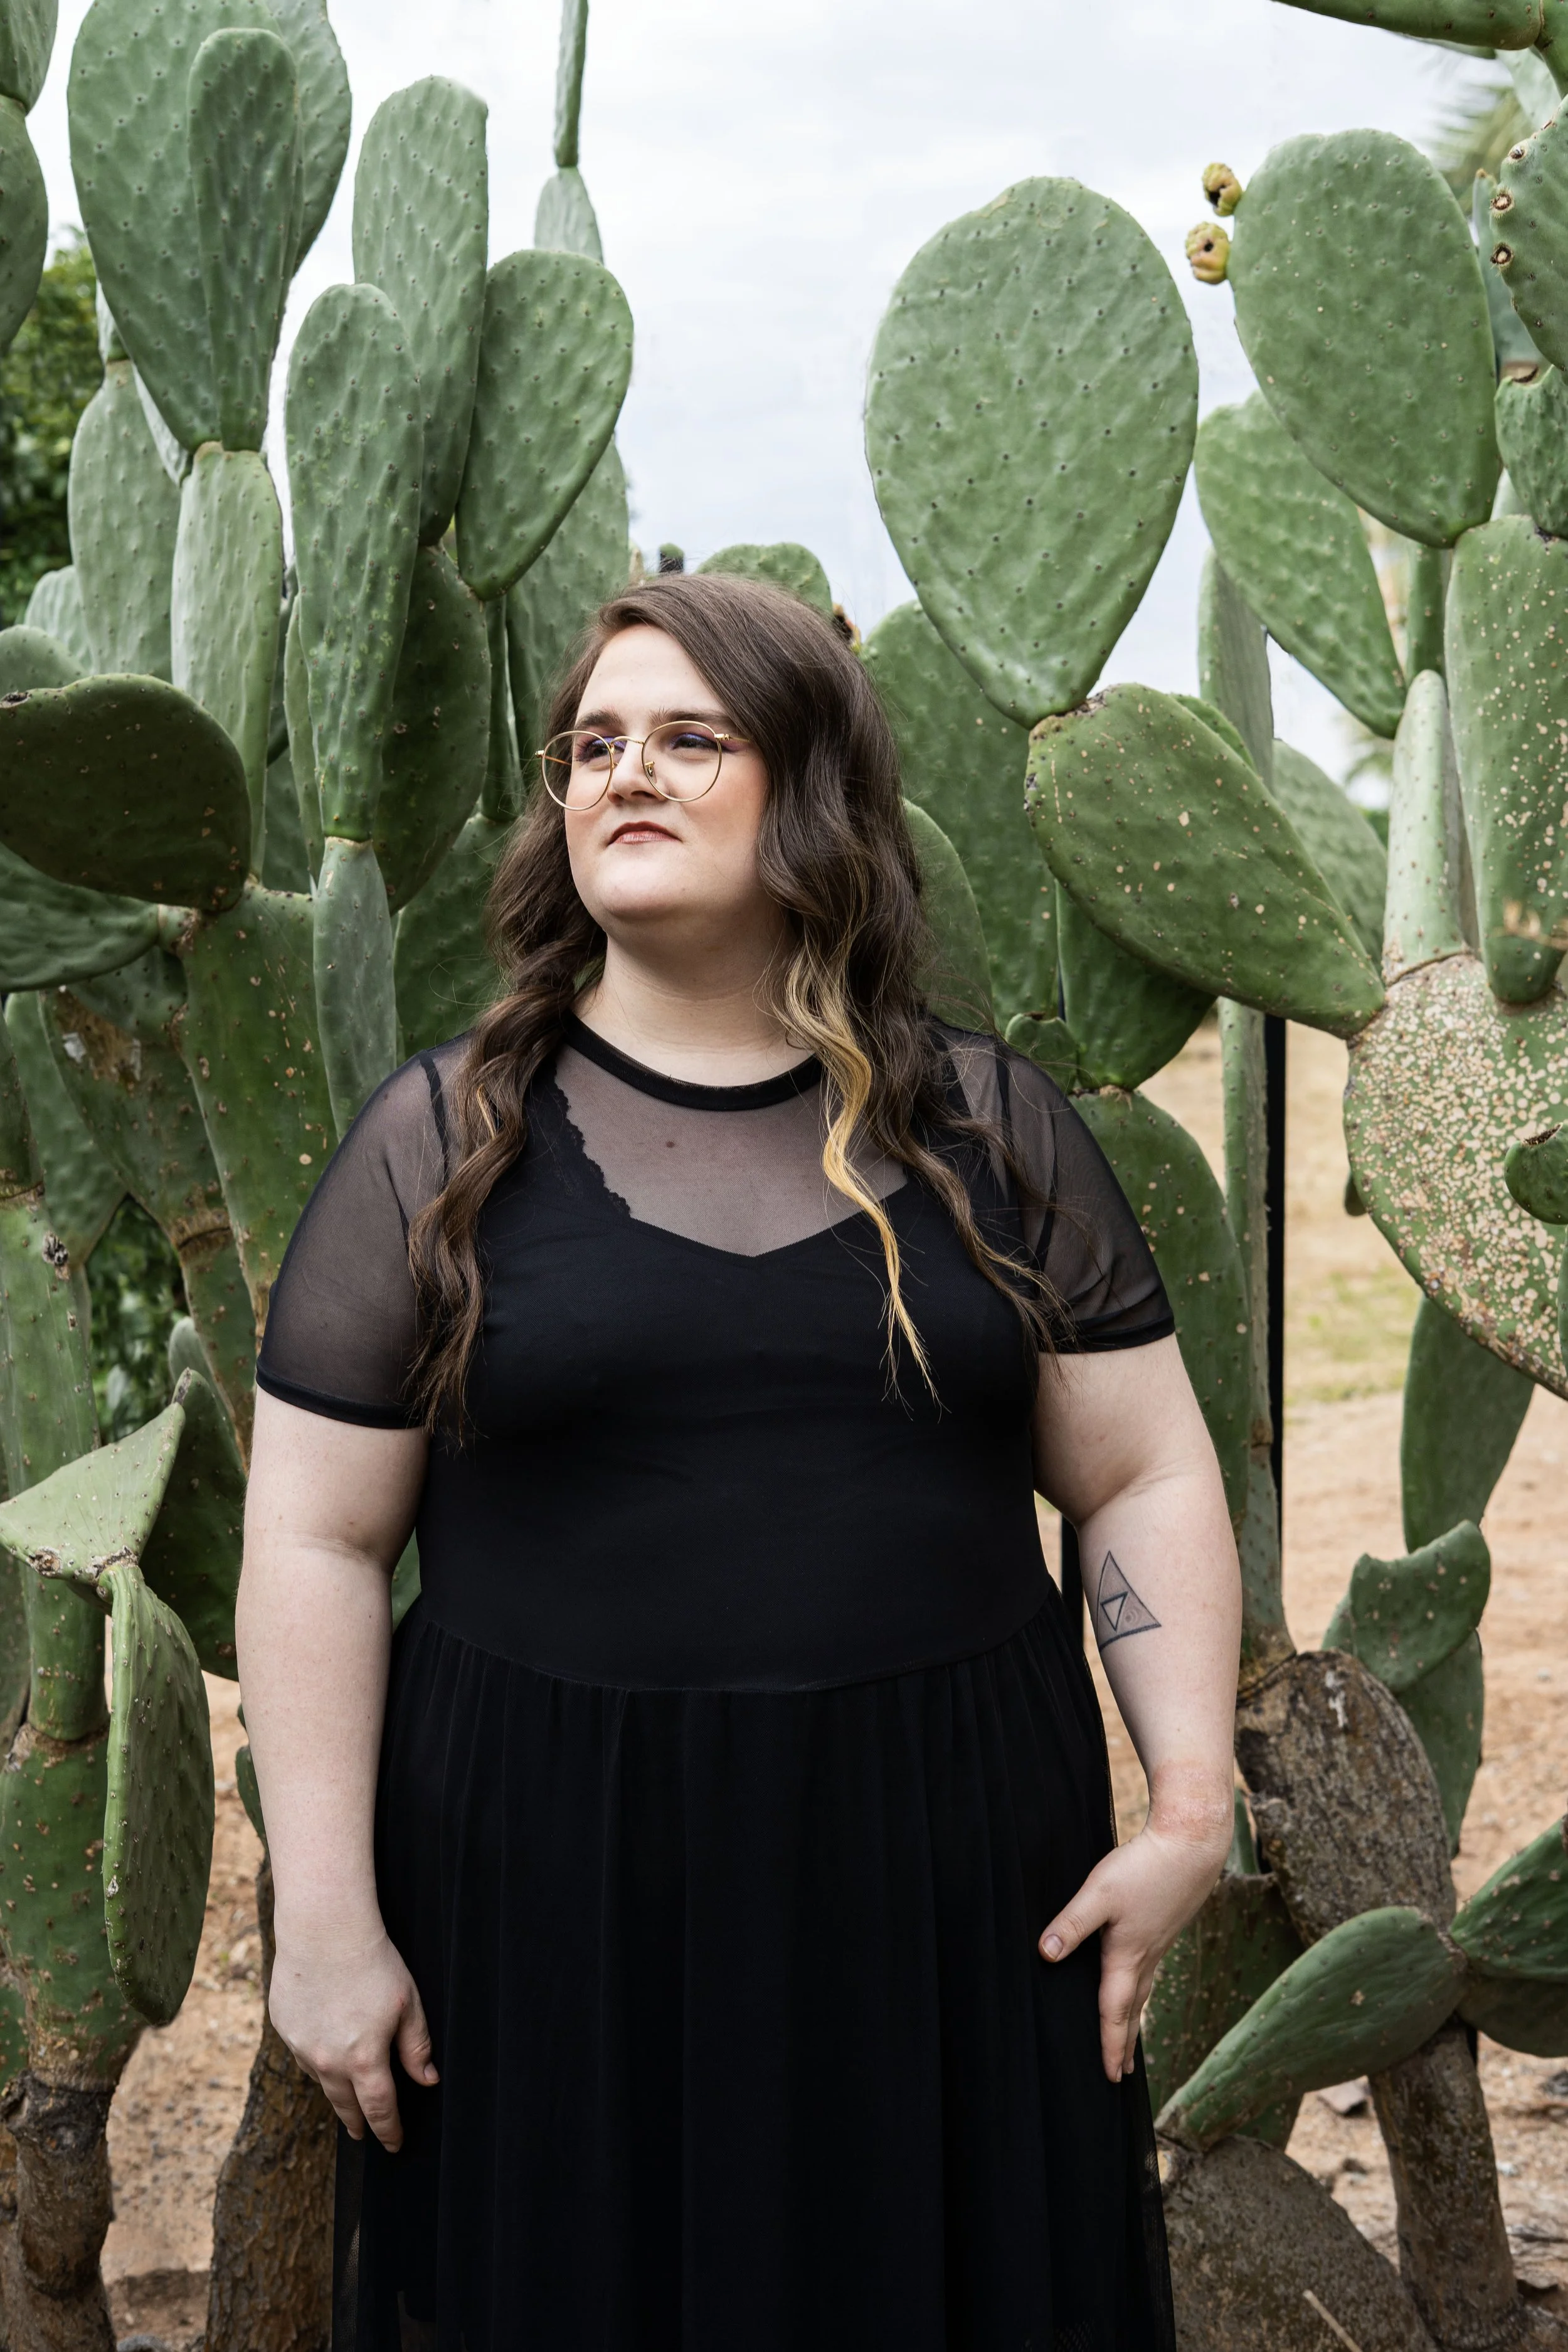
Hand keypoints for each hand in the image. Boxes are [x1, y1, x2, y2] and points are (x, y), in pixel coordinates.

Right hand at [268, 1912, 437, 2150]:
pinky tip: (324, 2056)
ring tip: (345, 2100)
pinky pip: (303, 2055)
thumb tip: (427, 2081)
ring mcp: (302, 2046)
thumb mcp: (408, 2004)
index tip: (394, 2144)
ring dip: (336, 2093)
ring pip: (322, 2082)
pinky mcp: (284, 2028)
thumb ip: (416, 2047)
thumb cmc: (373, 1963)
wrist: (324, 1930)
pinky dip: (316, 2061)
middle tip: (364, 2135)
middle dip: (359, 2122)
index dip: (389, 2129)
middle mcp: (329, 2061)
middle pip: (346, 2105)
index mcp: (364, 2059)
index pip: (380, 2108)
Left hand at [1038, 1785, 1231, 2082]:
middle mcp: (1145, 1958)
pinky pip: (1148, 1971)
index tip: (1110, 2078)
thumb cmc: (1144, 1868)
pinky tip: (1137, 1979)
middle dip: (1124, 2043)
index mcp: (1127, 1957)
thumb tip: (1045, 1954)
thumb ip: (1072, 1924)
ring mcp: (1157, 1943)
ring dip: (1133, 2018)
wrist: (1192, 1846)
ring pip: (1142, 1991)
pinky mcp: (1162, 1927)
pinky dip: (1140, 1990)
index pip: (1114, 2013)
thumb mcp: (1100, 1893)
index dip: (1109, 2046)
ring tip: (1130, 2039)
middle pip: (1132, 2010)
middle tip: (1119, 2074)